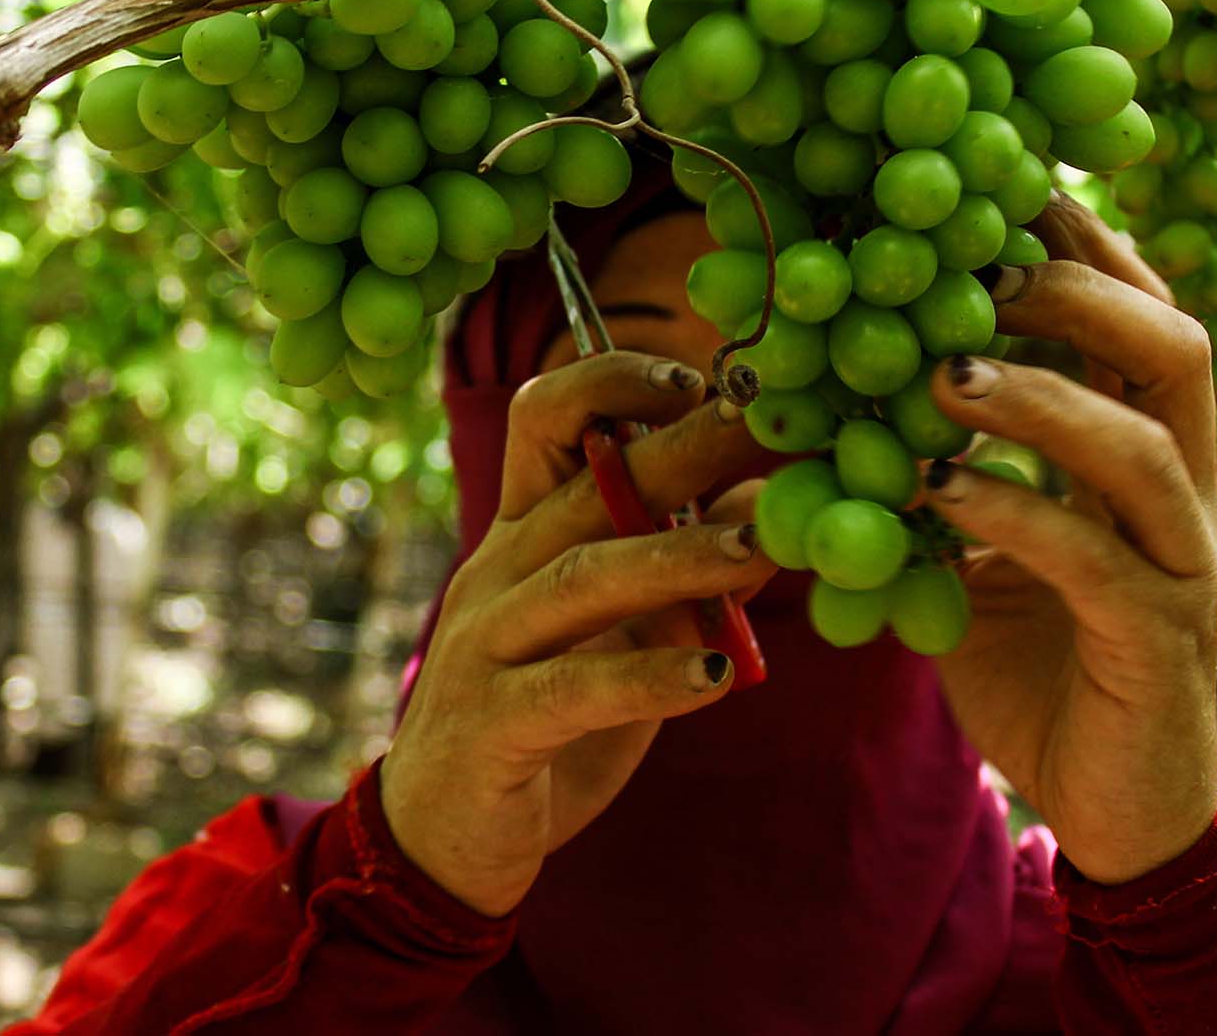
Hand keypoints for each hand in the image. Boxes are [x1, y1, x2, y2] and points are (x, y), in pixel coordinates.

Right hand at [380, 352, 775, 916]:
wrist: (444, 840)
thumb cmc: (547, 717)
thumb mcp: (621, 629)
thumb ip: (682, 567)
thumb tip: (772, 497)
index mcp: (521, 532)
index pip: (546, 419)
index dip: (614, 382)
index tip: (704, 376)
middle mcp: (497, 571)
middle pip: (584, 486)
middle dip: (679, 447)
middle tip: (764, 424)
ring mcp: (486, 646)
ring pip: (583, 578)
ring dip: (677, 557)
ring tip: (760, 546)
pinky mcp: (493, 727)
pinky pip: (574, 691)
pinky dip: (648, 678)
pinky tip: (715, 674)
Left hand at [923, 195, 1216, 884]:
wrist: (1108, 800)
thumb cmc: (1036, 655)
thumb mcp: (967, 544)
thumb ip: (925, 466)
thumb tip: (807, 385)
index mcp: (1144, 447)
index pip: (1132, 314)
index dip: (1073, 244)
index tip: (984, 190)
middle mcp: (1182, 489)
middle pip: (1171, 346)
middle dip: (1076, 289)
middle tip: (972, 266)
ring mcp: (1182, 563)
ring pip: (1144, 446)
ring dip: (1038, 395)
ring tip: (939, 371)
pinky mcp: (1156, 641)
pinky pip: (1096, 560)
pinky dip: (1016, 514)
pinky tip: (937, 491)